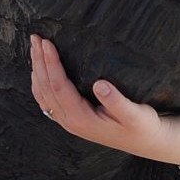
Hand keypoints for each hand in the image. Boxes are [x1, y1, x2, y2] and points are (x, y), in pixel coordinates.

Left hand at [30, 36, 179, 167]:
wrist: (144, 141)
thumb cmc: (142, 126)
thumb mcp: (136, 115)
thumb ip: (117, 101)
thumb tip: (99, 84)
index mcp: (81, 119)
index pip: (59, 86)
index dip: (51, 63)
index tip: (47, 42)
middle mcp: (70, 121)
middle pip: (45, 88)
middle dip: (39, 61)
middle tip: (35, 37)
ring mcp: (67, 121)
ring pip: (42, 94)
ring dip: (37, 69)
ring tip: (34, 47)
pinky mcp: (70, 118)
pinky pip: (47, 100)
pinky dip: (39, 82)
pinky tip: (39, 69)